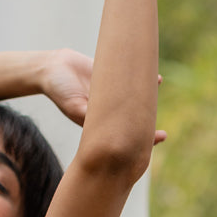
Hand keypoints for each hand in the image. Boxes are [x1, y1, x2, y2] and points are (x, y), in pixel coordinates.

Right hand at [43, 49, 166, 145]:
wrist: (53, 69)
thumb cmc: (61, 90)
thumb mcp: (74, 105)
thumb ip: (89, 115)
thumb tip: (109, 126)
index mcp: (97, 125)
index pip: (120, 139)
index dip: (135, 143)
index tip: (148, 147)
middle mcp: (106, 113)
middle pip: (130, 125)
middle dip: (146, 131)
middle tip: (163, 136)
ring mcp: (111, 96)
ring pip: (134, 104)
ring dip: (148, 103)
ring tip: (163, 105)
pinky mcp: (113, 78)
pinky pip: (132, 82)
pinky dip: (145, 81)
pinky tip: (159, 80)